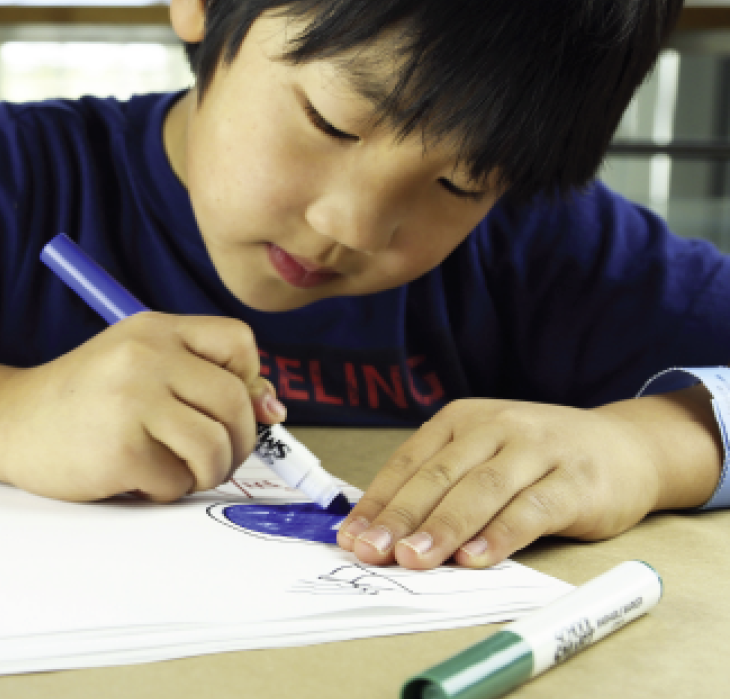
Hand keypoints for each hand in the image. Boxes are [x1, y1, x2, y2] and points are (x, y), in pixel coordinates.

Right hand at [0, 312, 285, 502]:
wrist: (10, 423)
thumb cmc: (84, 400)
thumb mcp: (139, 366)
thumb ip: (200, 376)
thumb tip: (270, 408)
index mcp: (154, 328)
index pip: (240, 341)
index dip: (248, 380)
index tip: (228, 408)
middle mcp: (146, 355)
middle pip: (236, 401)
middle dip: (237, 441)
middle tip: (211, 457)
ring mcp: (133, 400)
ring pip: (216, 446)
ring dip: (207, 472)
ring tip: (176, 471)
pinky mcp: (122, 449)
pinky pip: (178, 481)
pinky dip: (166, 490)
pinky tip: (137, 479)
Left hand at [335, 398, 665, 569]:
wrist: (627, 447)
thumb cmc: (538, 460)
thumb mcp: (483, 456)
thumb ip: (440, 486)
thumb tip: (380, 531)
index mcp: (461, 419)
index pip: (409, 463)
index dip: (378, 502)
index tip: (351, 538)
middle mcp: (495, 426)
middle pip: (438, 476)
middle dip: (400, 517)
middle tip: (373, 551)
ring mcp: (537, 450)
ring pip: (480, 490)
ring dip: (443, 528)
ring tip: (413, 560)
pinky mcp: (576, 481)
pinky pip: (531, 510)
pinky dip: (500, 535)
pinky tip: (475, 559)